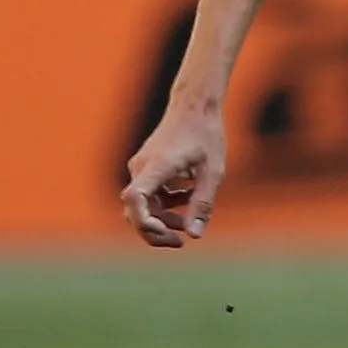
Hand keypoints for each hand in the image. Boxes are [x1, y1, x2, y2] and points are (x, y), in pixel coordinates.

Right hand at [122, 105, 227, 247]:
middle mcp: (142, 167)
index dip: (143, 221)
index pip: (135, 198)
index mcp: (157, 166)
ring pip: (142, 205)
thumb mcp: (213, 172)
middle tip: (180, 242)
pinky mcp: (147, 167)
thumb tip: (194, 236)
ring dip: (162, 218)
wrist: (195, 106)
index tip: (165, 233)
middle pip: (135, 210)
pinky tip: (187, 198)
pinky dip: (164, 203)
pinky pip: (149, 194)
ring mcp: (141, 167)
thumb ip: (203, 204)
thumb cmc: (206, 135)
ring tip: (189, 223)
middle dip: (155, 230)